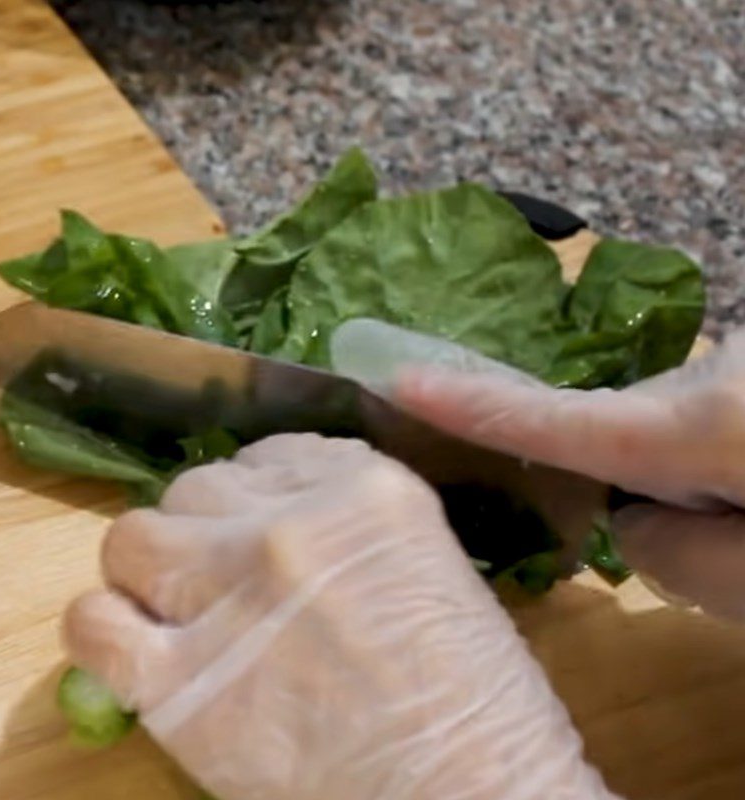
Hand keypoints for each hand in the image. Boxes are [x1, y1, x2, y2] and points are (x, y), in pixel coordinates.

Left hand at [64, 434, 615, 799]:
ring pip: (134, 539)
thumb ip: (349, 524)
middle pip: (198, 488)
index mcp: (365, 489)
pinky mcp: (184, 685)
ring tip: (177, 604)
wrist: (471, 794)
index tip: (260, 525)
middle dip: (206, 526)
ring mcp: (231, 599)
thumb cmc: (476, 693)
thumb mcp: (432, 565)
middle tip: (224, 572)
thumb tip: (276, 514)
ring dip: (150, 568)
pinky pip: (94, 627)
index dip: (257, 492)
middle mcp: (288, 528)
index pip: (270, 455)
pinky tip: (136, 651)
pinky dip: (104, 632)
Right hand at [388, 323, 744, 620]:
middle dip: (642, 487)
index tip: (400, 382)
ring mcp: (738, 362)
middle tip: (722, 542)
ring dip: (695, 480)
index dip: (470, 407)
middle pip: (621, 436)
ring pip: (669, 434)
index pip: (558, 422)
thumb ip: (674, 559)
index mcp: (709, 425)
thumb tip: (632, 520)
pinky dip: (721, 458)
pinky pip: (704, 419)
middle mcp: (713, 375)